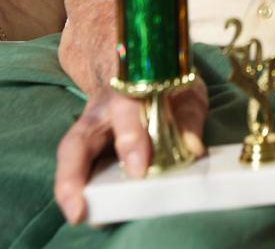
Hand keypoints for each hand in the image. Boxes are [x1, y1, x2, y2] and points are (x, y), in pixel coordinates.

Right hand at [54, 78, 207, 224]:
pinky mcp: (90, 147)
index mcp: (130, 88)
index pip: (125, 107)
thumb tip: (191, 149)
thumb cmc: (170, 88)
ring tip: (79, 213)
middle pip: (81, 136)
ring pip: (70, 152)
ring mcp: (91, 127)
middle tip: (81, 207)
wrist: (154, 73)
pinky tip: (90, 211)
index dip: (129, 137)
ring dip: (70, 185)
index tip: (139, 170)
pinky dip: (79, 190)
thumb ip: (189, 118)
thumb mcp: (187, 94)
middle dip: (75, 173)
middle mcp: (103, 109)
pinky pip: (77, 168)